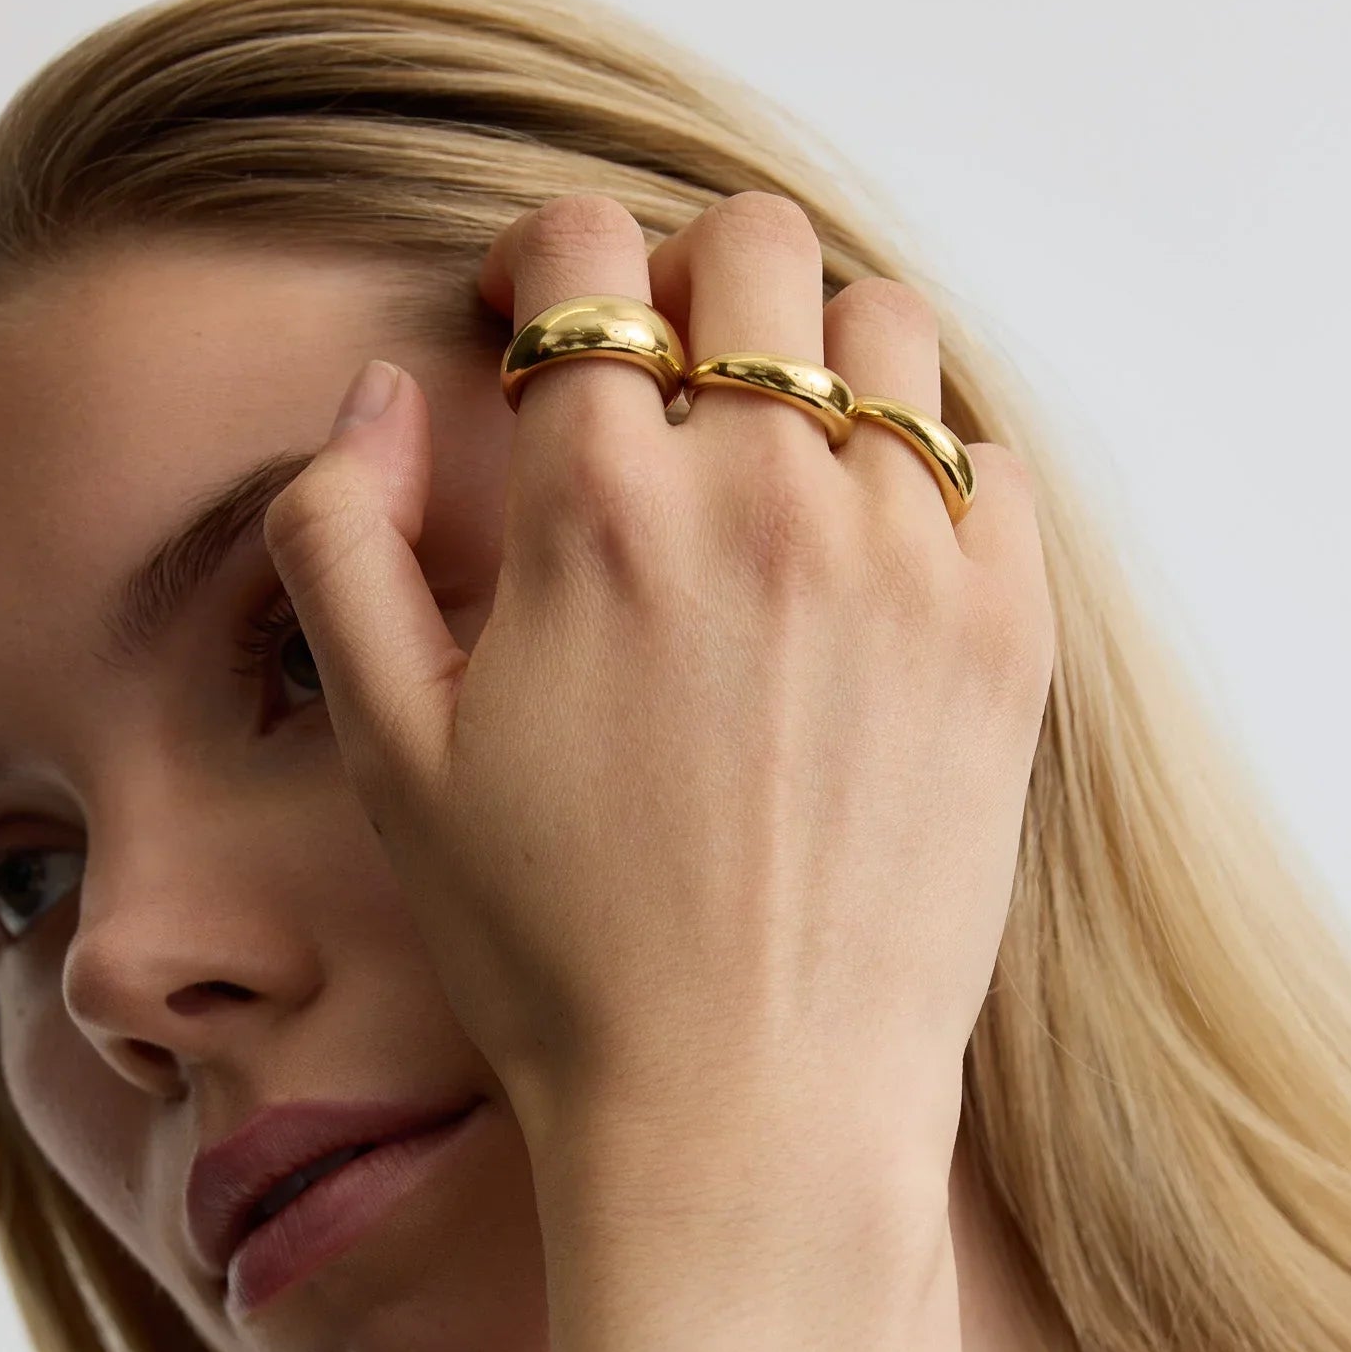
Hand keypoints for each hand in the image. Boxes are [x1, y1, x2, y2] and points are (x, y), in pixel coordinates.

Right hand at [262, 191, 1053, 1229]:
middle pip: (755, 247)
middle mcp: (768, 495)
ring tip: (772, 456)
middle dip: (687, 276)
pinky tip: (868, 553)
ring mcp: (909, 558)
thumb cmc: (548, 942)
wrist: (747, 1104)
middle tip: (658, 374)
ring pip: (889, 331)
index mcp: (599, 505)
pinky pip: (988, 461)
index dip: (542, 264)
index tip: (534, 328)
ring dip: (817, 354)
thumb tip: (389, 387)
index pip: (585, 251)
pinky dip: (927, 467)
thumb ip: (342, 534)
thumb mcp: (387, 748)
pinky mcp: (1008, 634)